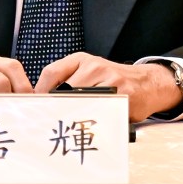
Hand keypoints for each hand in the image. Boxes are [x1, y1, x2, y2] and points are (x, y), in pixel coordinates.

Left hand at [33, 52, 182, 121]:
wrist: (146, 83)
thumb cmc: (112, 80)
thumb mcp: (88, 71)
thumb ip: (67, 79)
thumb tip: (40, 98)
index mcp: (81, 59)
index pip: (51, 72)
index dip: (41, 91)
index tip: (36, 105)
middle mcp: (94, 66)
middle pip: (63, 90)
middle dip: (55, 107)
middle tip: (49, 120)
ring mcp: (109, 79)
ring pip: (80, 102)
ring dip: (74, 116)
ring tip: (70, 124)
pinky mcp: (122, 94)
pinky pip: (101, 110)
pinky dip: (94, 120)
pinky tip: (92, 124)